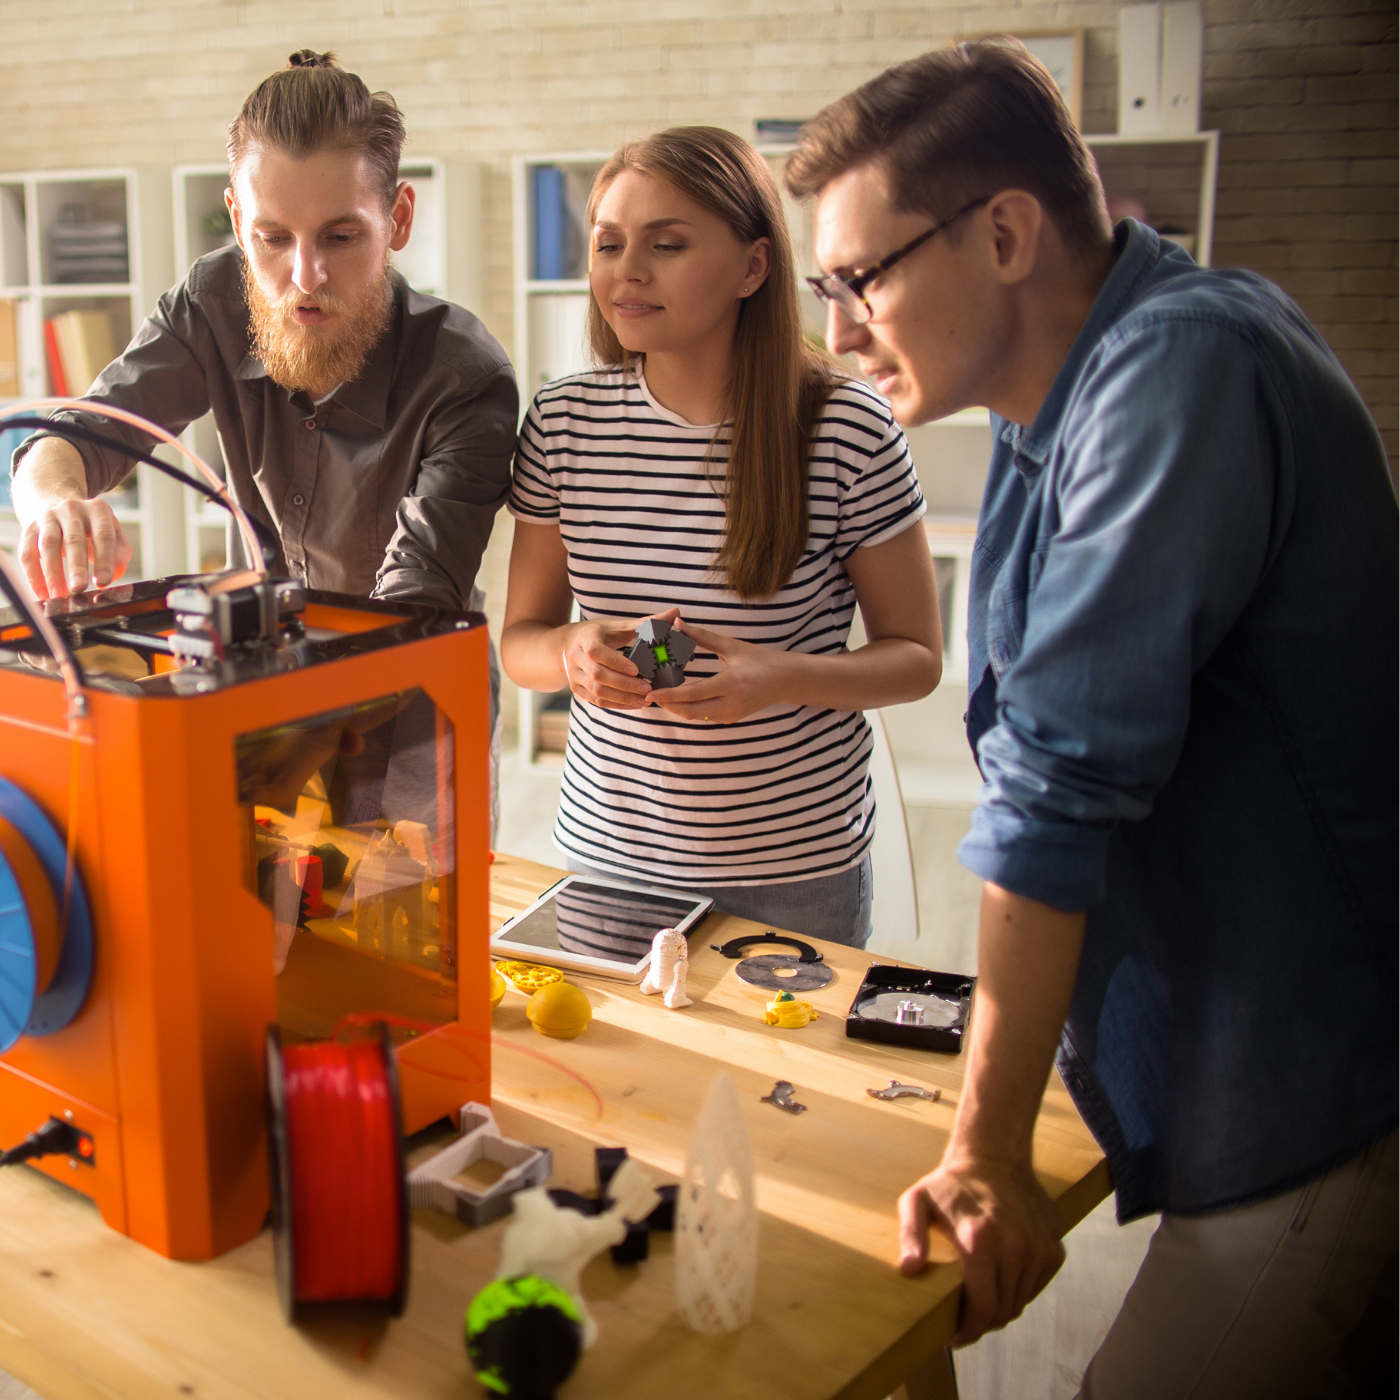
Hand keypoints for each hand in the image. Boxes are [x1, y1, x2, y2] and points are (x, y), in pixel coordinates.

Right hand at [20, 497, 131, 599]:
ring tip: (57, 595)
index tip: (103, 582)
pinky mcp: (30, 528)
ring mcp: (48, 517)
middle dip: (76, 567)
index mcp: (98, 510)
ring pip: (47, 545)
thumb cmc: (94, 530)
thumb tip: (115, 575)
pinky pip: (28, 553)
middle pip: (73, 539)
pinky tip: (41, 592)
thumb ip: (119, 556)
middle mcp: (71, 509)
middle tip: (78, 589)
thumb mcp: (114, 536)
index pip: (103, 536)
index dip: (104, 560)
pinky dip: (33, 575)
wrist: (62, 511)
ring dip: (51, 573)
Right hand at [559, 609, 665, 710]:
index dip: (616, 662)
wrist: (567, 645)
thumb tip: (676, 612)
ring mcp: (575, 676)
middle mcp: (575, 658)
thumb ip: (646, 622)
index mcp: (585, 638)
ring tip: (646, 700)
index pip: (597, 652)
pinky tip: (635, 704)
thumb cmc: (598, 633)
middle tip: (648, 689)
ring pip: (598, 691)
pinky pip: (597, 701)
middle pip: (598, 675)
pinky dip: (617, 704)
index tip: (637, 670)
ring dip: (623, 698)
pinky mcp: (577, 689)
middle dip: (624, 684)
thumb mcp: (617, 625)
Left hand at [646, 620, 793, 722]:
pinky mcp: (731, 719)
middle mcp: (732, 703)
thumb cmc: (759, 659)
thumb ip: (702, 636)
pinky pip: (703, 716)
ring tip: (659, 694)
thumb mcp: (731, 646)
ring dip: (676, 707)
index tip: (651, 692)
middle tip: (649, 693)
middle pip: (691, 711)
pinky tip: (677, 698)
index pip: (694, 693)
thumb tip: (678, 623)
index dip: (670, 694)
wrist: (785, 680)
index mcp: (732, 682)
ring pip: (695, 716)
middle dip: (667, 704)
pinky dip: (688, 708)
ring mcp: (731, 714)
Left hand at [897, 1155, 1064, 1347]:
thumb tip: (909, 1269)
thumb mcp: (917, 1202)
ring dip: (1002, 1306)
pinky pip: (1037, 1286)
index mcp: (980, 1240)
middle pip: (1003, 1310)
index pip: (983, 1308)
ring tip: (983, 1297)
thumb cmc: (951, 1183)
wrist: (995, 1155)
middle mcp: (1016, 1246)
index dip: (969, 1331)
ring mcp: (1039, 1247)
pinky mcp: (1054, 1247)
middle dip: (983, 1322)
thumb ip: (910, 1235)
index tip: (955, 1336)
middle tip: (966, 1317)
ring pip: (1021, 1301)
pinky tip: (1002, 1277)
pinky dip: (1021, 1290)